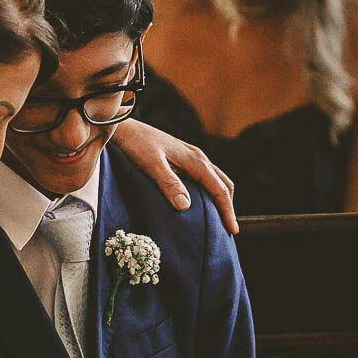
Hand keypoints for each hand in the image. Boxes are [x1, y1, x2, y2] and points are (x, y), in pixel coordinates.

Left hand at [108, 119, 237, 233]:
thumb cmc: (136, 144)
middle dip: (228, 205)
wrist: (124, 127)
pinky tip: (201, 201)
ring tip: (219, 218)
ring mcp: (190, 155)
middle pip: (223, 183)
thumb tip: (186, 206)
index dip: (227, 210)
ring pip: (216, 178)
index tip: (232, 230)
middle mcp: (197, 156)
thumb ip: (169, 183)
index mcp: (194, 159)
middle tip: (229, 228)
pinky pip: (205, 175)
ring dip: (220, 197)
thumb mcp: (151, 164)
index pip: (219, 188)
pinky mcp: (182, 157)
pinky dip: (210, 190)